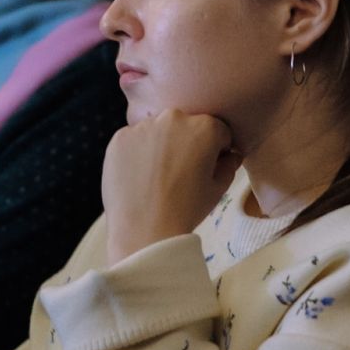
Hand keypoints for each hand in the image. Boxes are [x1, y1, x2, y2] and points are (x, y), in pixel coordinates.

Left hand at [101, 110, 239, 263]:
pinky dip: (137, 152)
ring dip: (161, 145)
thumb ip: (229, 165)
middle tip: (182, 172)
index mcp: (205, 127)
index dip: (217, 150)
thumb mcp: (218, 189)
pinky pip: (134, 140)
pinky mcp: (119, 137)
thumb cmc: (187, 210)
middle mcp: (174, 118)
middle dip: (188, 143)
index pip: (218, 131)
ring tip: (158, 176)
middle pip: (186, 126)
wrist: (145, 231)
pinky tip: (139, 176)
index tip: (208, 167)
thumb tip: (230, 155)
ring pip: (158, 131)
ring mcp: (143, 126)